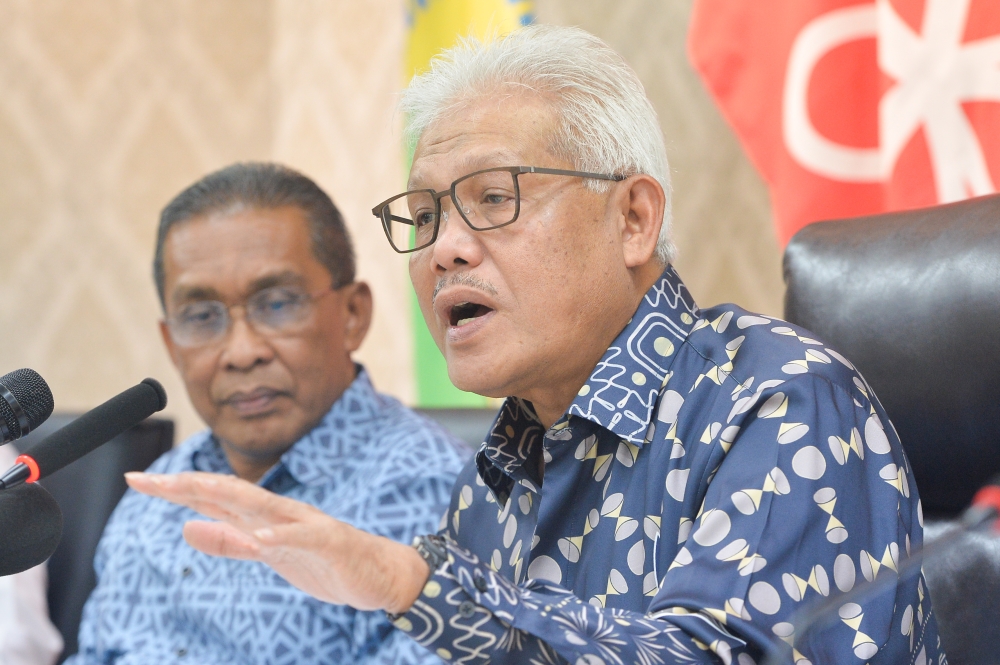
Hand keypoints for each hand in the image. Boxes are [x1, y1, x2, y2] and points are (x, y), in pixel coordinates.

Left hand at [125, 471, 429, 612]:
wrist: (377, 573)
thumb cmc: (322, 562)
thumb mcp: (267, 555)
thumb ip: (229, 541)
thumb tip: (185, 528)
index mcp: (262, 516)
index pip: (212, 497)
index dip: (175, 488)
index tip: (137, 480)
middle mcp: (279, 512)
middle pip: (228, 492)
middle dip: (188, 485)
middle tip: (148, 480)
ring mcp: (304, 524)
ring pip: (260, 505)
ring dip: (225, 496)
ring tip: (190, 490)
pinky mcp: (327, 541)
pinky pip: (301, 537)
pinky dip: (279, 534)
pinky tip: (259, 535)